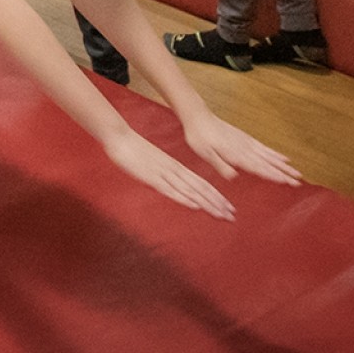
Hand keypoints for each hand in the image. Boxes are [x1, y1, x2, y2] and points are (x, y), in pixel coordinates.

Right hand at [102, 132, 235, 220]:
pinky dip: (184, 198)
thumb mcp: (155, 163)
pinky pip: (170, 190)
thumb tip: (175, 185)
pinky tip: (195, 205)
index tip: (228, 207)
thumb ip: (165, 173)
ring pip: (190, 190)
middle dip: (217, 203)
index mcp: (176, 167)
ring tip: (221, 214)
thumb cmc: (135, 151)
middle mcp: (174, 170)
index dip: (216, 196)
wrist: (121, 138)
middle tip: (232, 216)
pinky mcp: (152, 178)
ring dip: (206, 203)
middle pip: (200, 188)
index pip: (201, 183)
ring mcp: (164, 174)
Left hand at [182, 115, 302, 186]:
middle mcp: (245, 148)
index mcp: (235, 154)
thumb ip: (220, 164)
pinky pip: (264, 148)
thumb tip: (233, 176)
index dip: (273, 175)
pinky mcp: (246, 138)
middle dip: (284, 173)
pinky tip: (284, 158)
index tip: (287, 182)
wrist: (198, 116)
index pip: (258, 167)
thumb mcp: (204, 153)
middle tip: (298, 182)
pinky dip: (275, 154)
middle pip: (268, 163)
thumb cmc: (199, 137)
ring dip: (283, 165)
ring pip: (270, 156)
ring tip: (297, 173)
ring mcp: (247, 142)